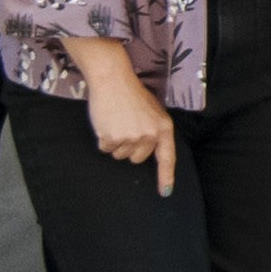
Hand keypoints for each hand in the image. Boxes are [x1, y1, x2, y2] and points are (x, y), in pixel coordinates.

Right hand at [76, 52, 172, 183]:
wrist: (113, 80)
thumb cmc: (132, 94)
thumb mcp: (152, 112)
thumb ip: (153, 131)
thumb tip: (148, 152)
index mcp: (163, 128)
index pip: (167, 158)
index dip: (166, 176)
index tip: (165, 192)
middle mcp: (150, 135)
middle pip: (137, 158)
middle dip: (130, 148)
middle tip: (126, 126)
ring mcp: (131, 138)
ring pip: (120, 155)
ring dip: (116, 142)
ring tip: (117, 121)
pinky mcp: (113, 138)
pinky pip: (106, 148)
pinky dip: (104, 138)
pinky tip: (106, 121)